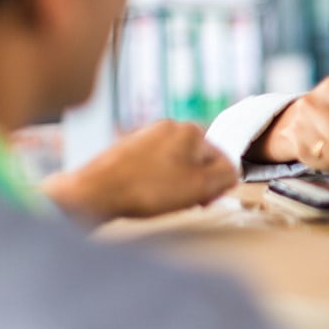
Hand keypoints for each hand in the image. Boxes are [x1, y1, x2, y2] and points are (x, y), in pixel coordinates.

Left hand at [42, 120, 237, 224]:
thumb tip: (232, 171)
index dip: (217, 184)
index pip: (222, 157)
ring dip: (176, 183)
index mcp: (190, 130)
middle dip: (196, 182)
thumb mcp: (201, 186)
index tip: (204, 201)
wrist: (95, 193)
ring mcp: (145, 136)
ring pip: (175, 163)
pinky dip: (155, 181)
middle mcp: (168, 126)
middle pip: (197, 159)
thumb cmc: (149, 189)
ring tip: (163, 201)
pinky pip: (153, 166)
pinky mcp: (127, 149)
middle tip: (185, 202)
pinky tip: (145, 195)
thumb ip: (227, 175)